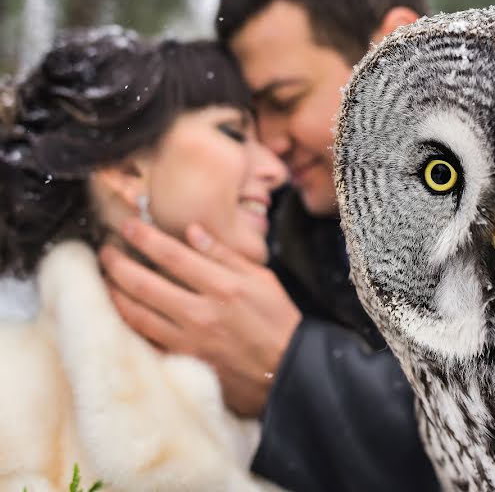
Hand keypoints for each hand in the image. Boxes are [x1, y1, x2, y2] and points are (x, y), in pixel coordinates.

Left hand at [100, 218, 301, 416]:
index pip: (172, 255)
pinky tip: (120, 312)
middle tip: (105, 252)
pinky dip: (128, 324)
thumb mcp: (262, 278)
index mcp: (223, 286)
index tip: (127, 226)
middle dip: (116, 264)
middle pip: (143, 283)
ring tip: (105, 279)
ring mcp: (188, 340)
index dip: (144, 237)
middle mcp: (201, 312)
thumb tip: (194, 231)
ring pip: (136, 314)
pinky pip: (145, 340)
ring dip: (114, 293)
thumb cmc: (278, 322)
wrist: (287, 370)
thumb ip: (226, 255)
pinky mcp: (184, 361)